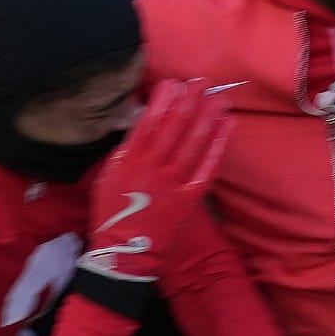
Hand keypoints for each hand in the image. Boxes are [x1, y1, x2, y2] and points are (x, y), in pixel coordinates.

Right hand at [77, 77, 238, 290]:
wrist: (124, 253)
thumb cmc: (111, 212)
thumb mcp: (108, 175)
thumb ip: (125, 148)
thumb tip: (142, 120)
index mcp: (129, 160)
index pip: (150, 122)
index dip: (164, 100)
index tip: (174, 83)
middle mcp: (153, 167)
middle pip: (175, 127)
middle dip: (190, 101)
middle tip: (201, 82)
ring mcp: (173, 183)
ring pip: (194, 143)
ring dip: (208, 117)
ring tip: (218, 97)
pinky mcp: (190, 198)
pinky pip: (207, 167)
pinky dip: (218, 145)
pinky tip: (226, 126)